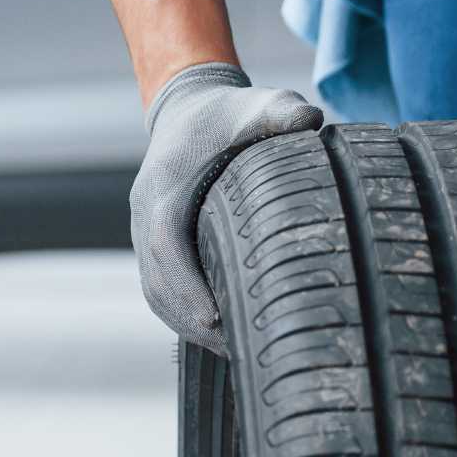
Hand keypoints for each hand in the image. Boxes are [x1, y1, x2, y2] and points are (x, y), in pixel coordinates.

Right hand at [134, 62, 323, 352]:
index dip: (185, 287)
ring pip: (156, 292)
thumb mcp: (257, 105)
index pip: (163, 246)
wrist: (189, 109)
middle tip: (233, 350)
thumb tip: (312, 122)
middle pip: (157, 283)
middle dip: (190, 321)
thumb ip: (283, 110)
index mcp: (164, 187)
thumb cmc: (227, 114)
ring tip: (230, 351)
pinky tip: (220, 334)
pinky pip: (162, 288)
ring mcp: (145, 232)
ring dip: (187, 326)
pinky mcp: (155, 244)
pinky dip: (185, 315)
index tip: (213, 320)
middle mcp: (146, 213)